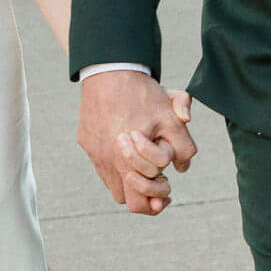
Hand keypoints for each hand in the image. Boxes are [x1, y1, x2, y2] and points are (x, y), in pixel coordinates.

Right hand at [77, 73, 195, 214]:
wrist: (109, 69)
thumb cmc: (142, 95)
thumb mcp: (172, 118)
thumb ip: (184, 146)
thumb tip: (183, 167)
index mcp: (126, 161)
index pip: (141, 200)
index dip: (159, 194)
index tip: (168, 184)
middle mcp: (107, 161)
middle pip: (126, 201)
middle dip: (145, 195)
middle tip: (159, 182)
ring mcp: (94, 153)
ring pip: (113, 185)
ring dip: (130, 181)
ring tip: (145, 166)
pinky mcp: (86, 142)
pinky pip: (102, 165)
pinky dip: (117, 164)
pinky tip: (130, 147)